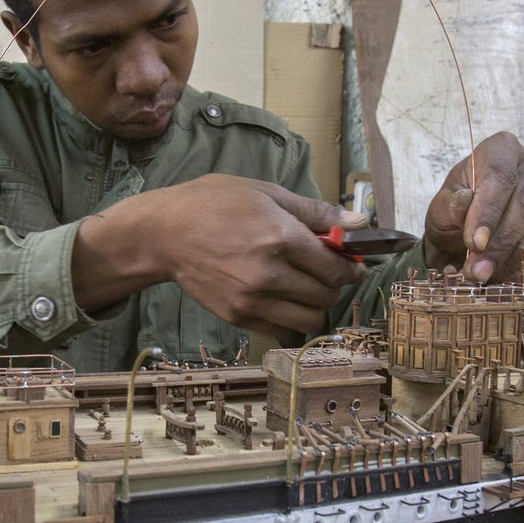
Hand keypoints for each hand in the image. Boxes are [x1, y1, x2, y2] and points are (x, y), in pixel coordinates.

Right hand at [74, 174, 365, 337]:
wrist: (163, 234)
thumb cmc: (213, 204)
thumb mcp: (266, 193)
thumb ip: (315, 212)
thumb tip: (360, 224)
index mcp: (279, 236)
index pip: (335, 266)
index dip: (351, 267)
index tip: (352, 264)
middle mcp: (268, 273)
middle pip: (326, 294)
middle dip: (335, 284)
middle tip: (325, 271)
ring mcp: (252, 299)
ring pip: (310, 319)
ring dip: (316, 305)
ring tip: (305, 287)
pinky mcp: (238, 316)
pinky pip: (283, 329)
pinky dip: (290, 317)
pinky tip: (282, 298)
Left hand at [424, 132, 523, 282]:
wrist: (469, 228)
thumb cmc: (454, 210)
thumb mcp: (441, 208)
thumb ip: (450, 206)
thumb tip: (465, 200)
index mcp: (501, 148)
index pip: (501, 176)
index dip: (489, 211)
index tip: (474, 243)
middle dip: (501, 242)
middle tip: (477, 270)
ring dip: (513, 257)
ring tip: (484, 275)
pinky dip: (523, 263)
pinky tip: (500, 274)